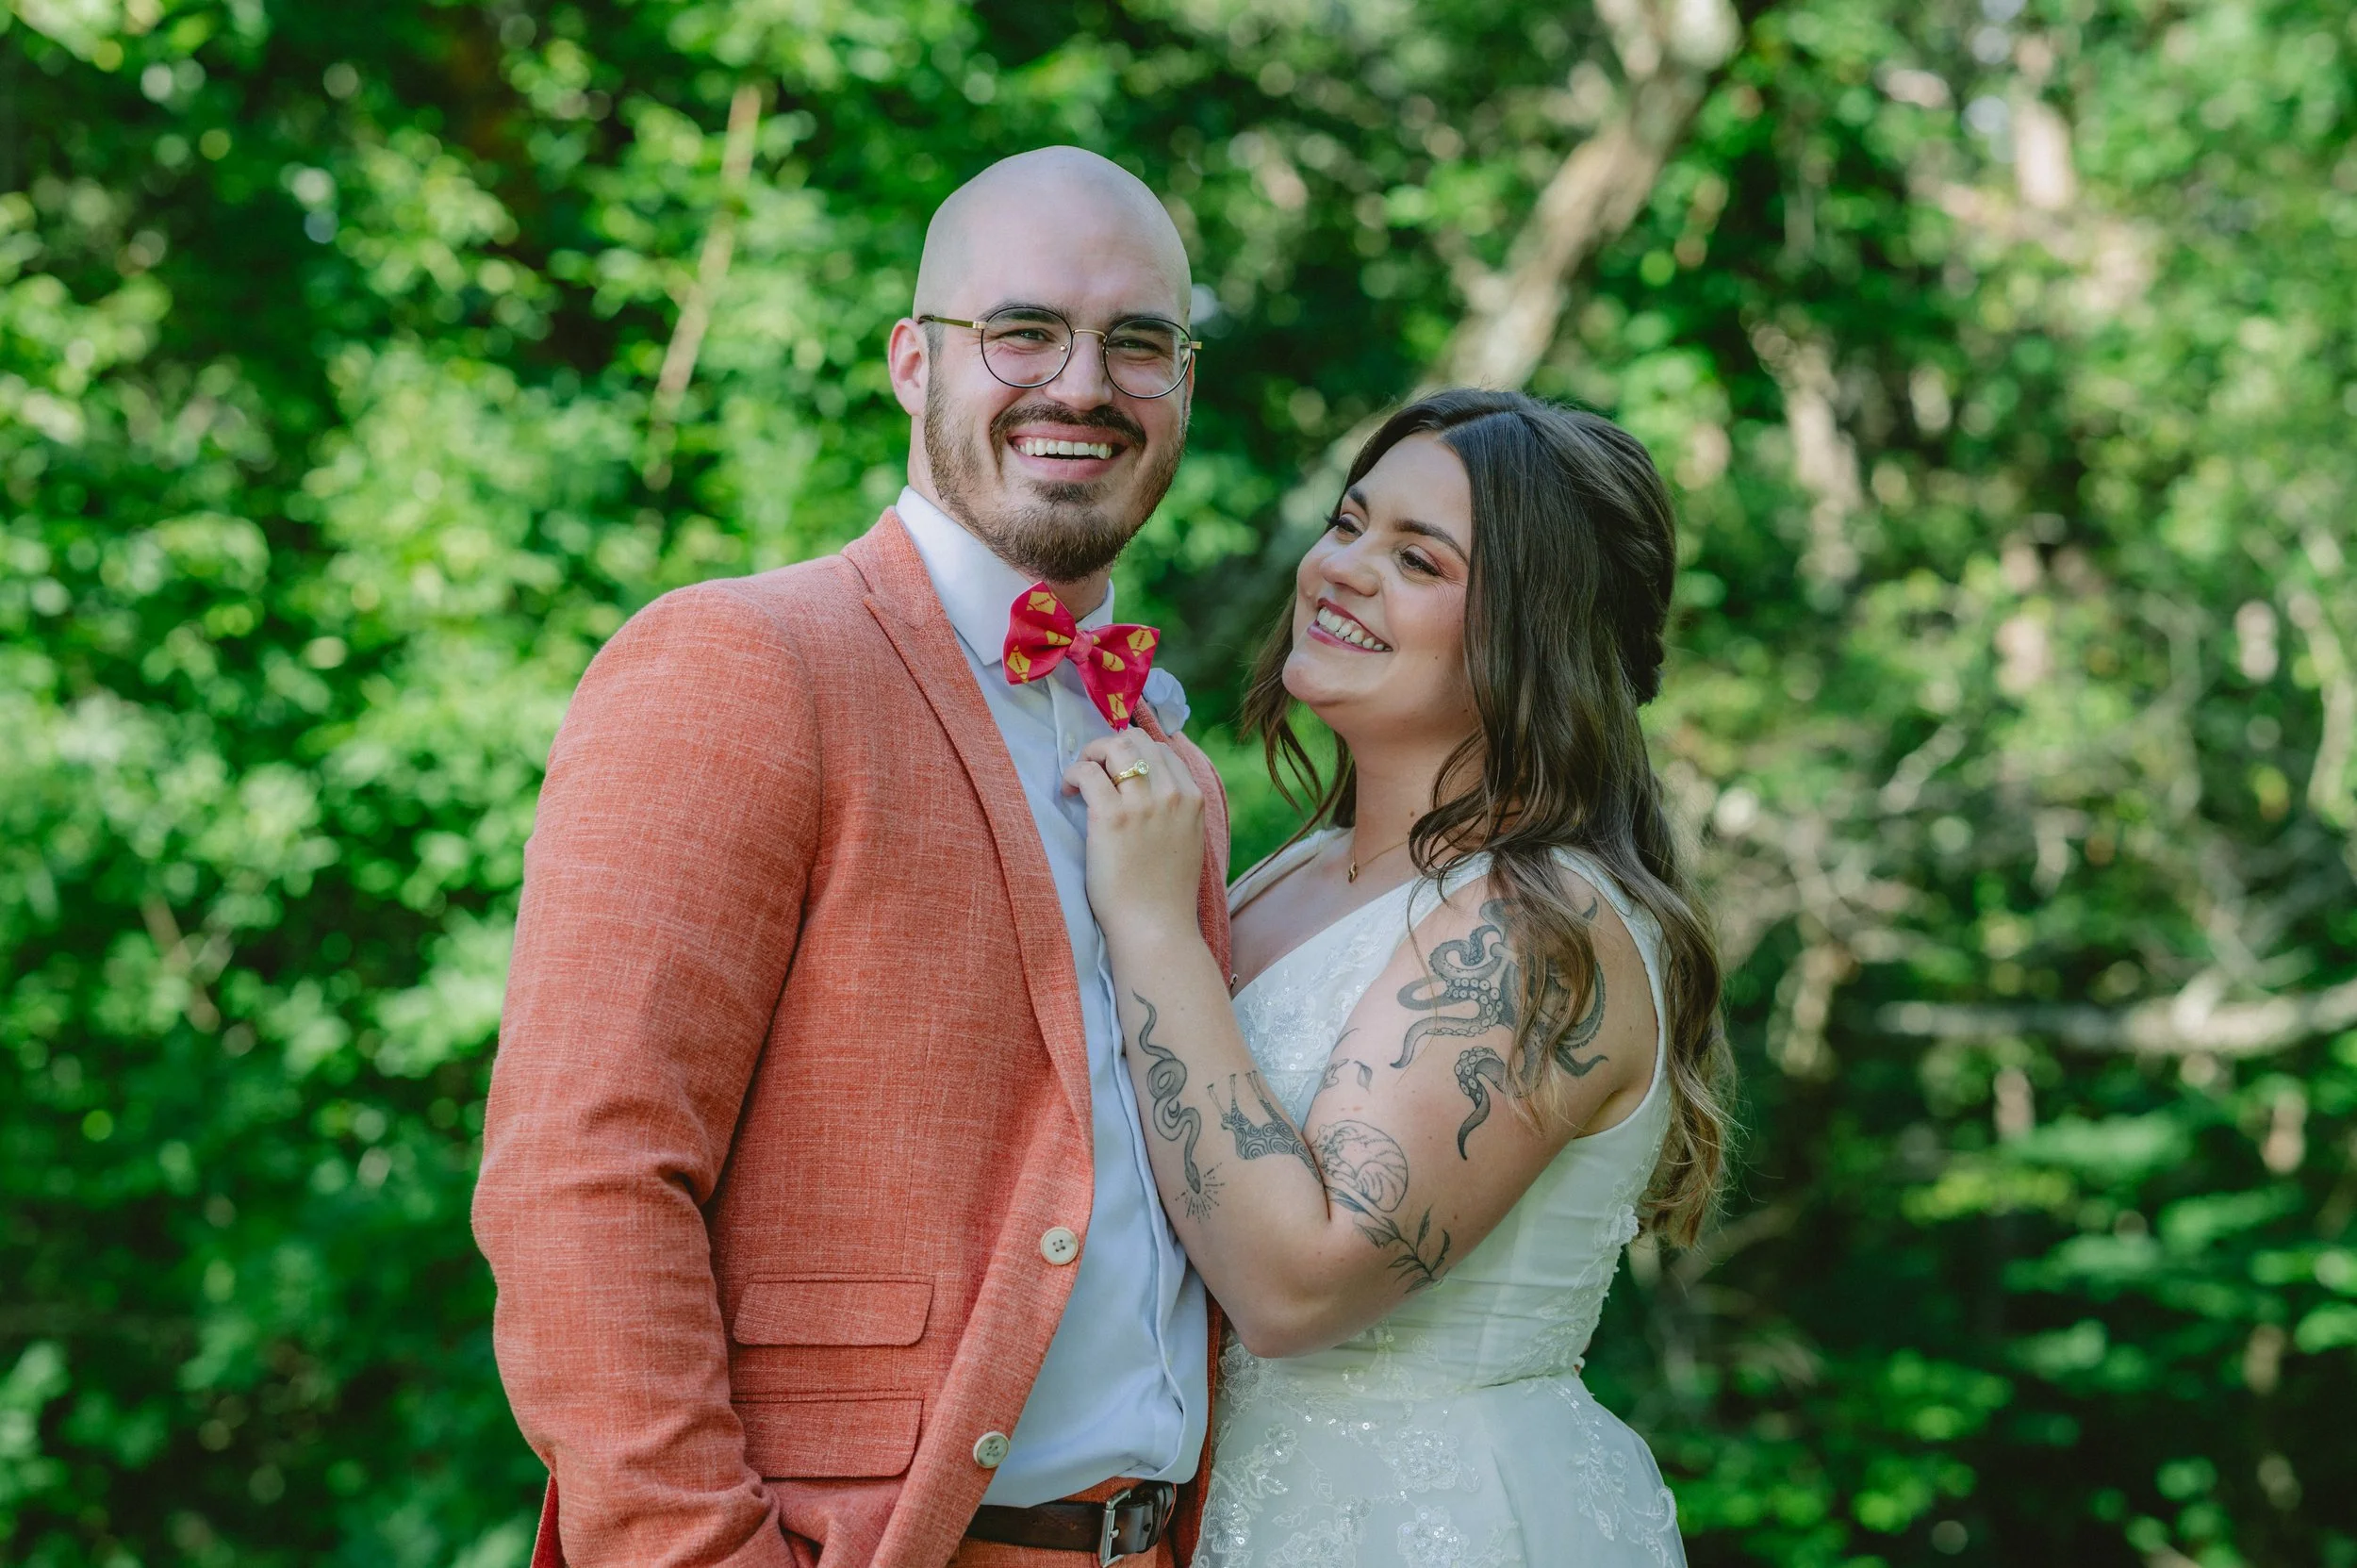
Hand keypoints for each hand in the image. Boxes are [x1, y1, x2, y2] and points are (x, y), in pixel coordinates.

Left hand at [1063, 733, 1204, 952]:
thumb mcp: (1188, 840)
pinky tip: (1068, 791)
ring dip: (1091, 754)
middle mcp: (1171, 793)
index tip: (1117, 768)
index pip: (1163, 750)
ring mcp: (1142, 803)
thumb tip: (1153, 787)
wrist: (1156, 927)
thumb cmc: (1167, 892)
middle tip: (1095, 768)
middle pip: (1137, 740)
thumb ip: (1178, 810)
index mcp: (1193, 798)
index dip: (1135, 751)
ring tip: (1079, 776)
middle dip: (1111, 747)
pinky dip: (1073, 773)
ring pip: (1114, 747)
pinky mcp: (1111, 816)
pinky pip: (1087, 773)